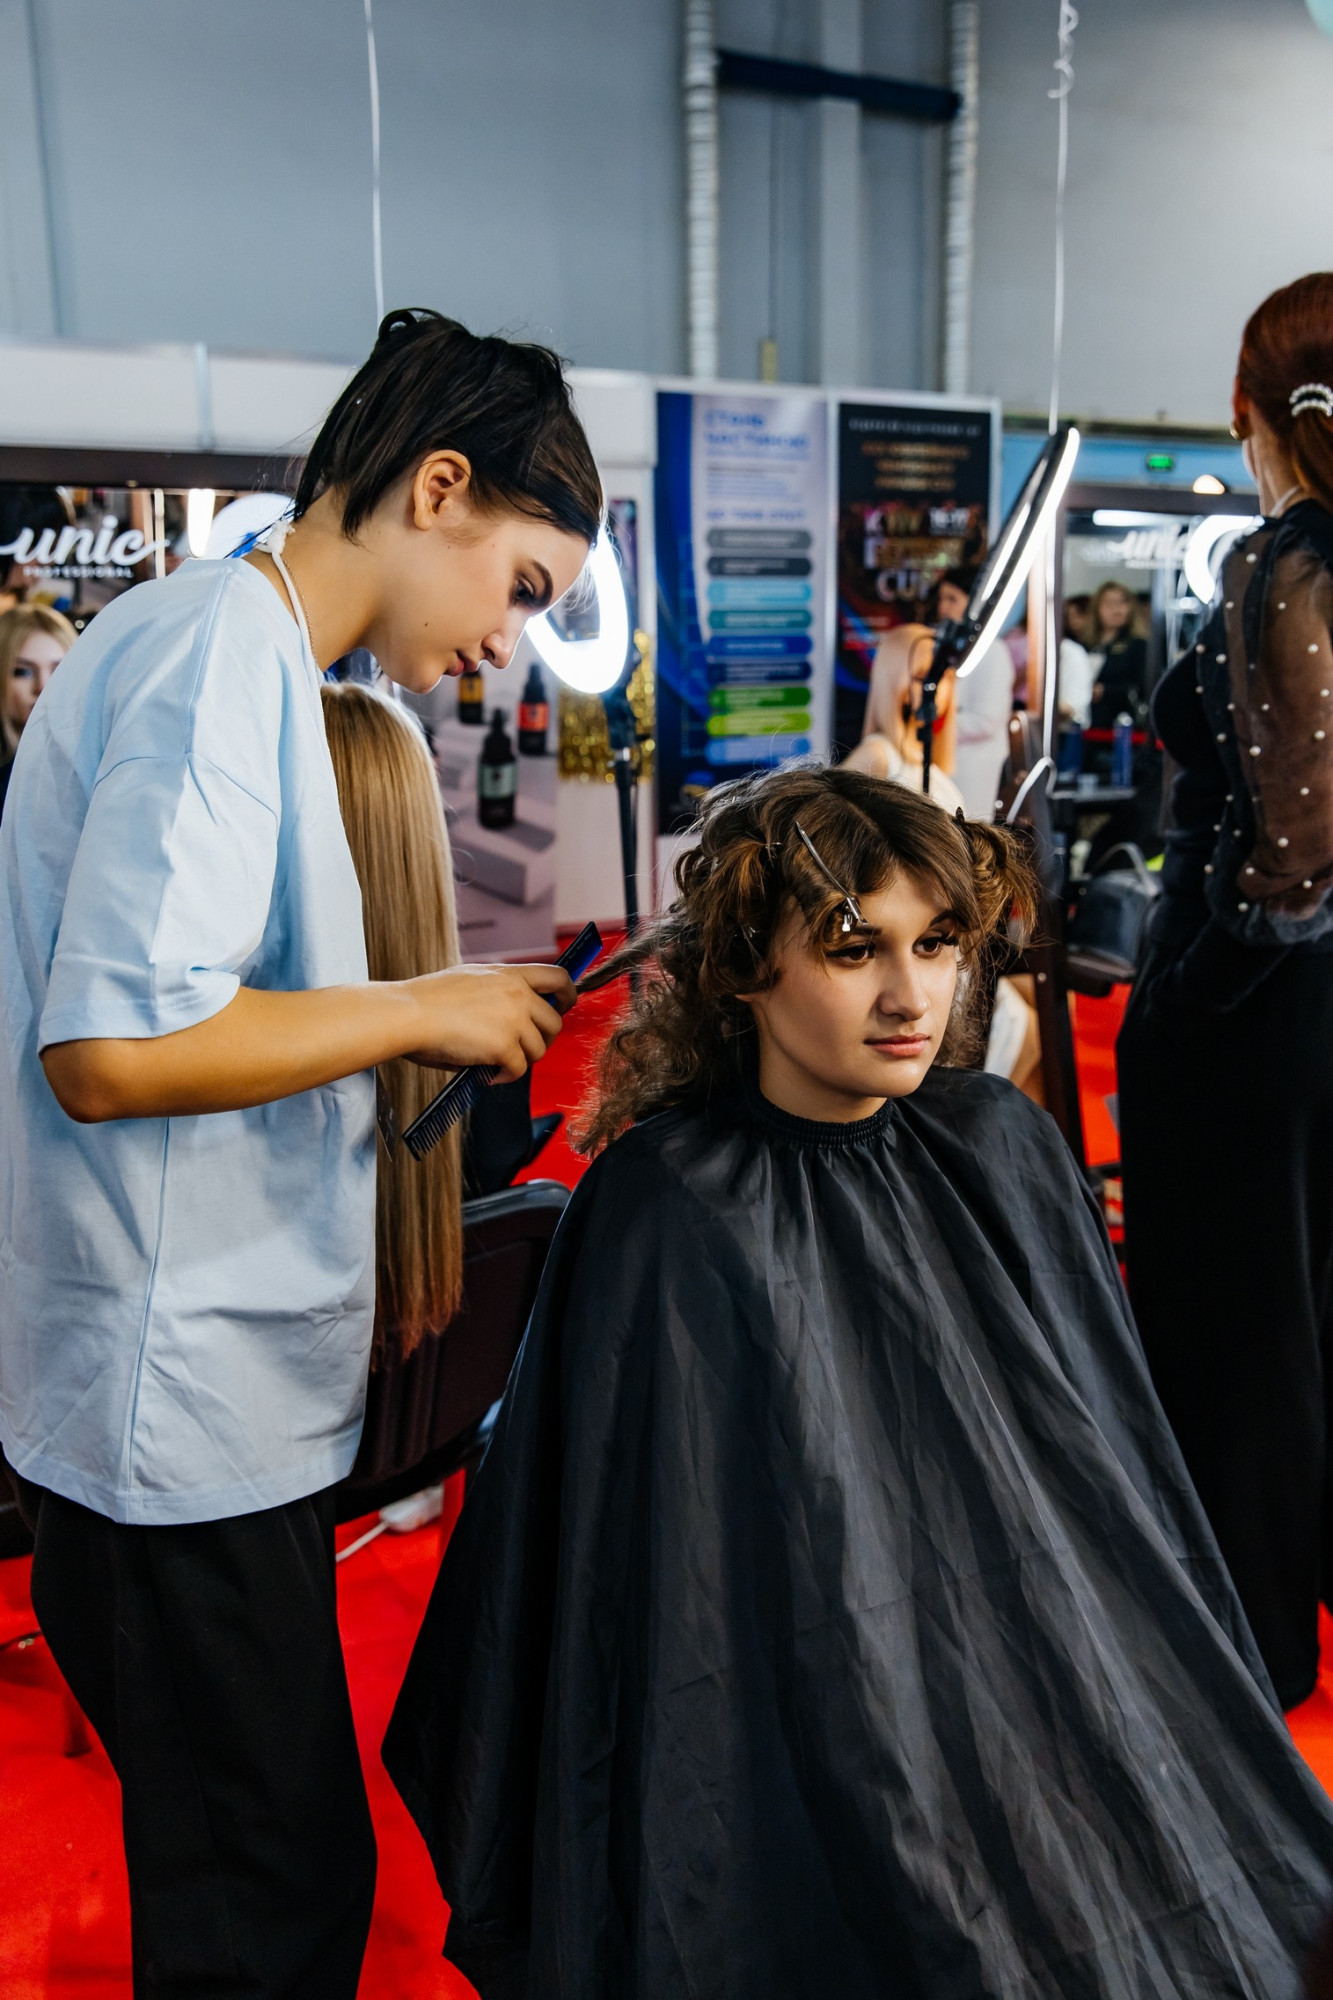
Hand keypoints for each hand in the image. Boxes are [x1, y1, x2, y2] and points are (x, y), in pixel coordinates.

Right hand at [402, 962, 575, 1078]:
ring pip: (538, 1049)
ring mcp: (513, 1020)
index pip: (557, 976)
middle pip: (555, 1022)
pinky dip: (505, 1076)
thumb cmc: (427, 1000)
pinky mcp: (505, 1046)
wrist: (408, 1014)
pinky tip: (487, 1073)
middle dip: (544, 1040)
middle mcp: (517, 993)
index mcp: (508, 974)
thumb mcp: (469, 979)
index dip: (568, 994)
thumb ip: (497, 991)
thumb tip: (513, 1016)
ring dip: (521, 1060)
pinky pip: (518, 1069)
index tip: (564, 1006)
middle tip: (525, 1048)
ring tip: (497, 1062)